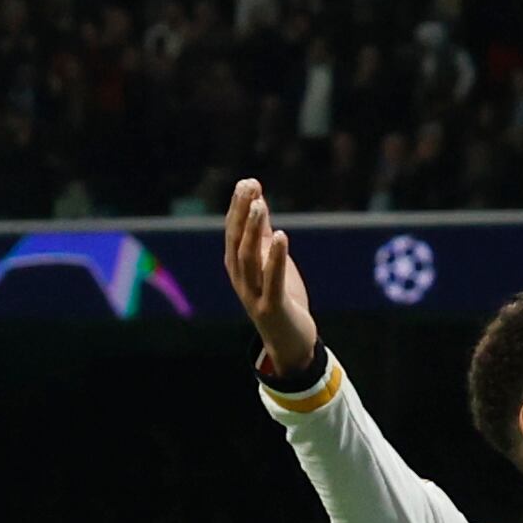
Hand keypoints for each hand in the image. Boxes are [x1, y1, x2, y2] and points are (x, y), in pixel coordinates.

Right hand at [223, 178, 318, 375]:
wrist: (289, 340)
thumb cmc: (280, 296)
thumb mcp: (269, 260)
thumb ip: (262, 232)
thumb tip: (257, 199)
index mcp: (238, 266)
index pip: (233, 232)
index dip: (238, 207)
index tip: (248, 182)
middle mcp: (240, 279)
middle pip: (236, 241)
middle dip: (241, 213)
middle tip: (249, 187)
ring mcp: (253, 294)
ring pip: (248, 258)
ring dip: (253, 231)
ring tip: (259, 205)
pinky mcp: (271, 308)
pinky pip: (272, 280)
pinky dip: (275, 258)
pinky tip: (282, 236)